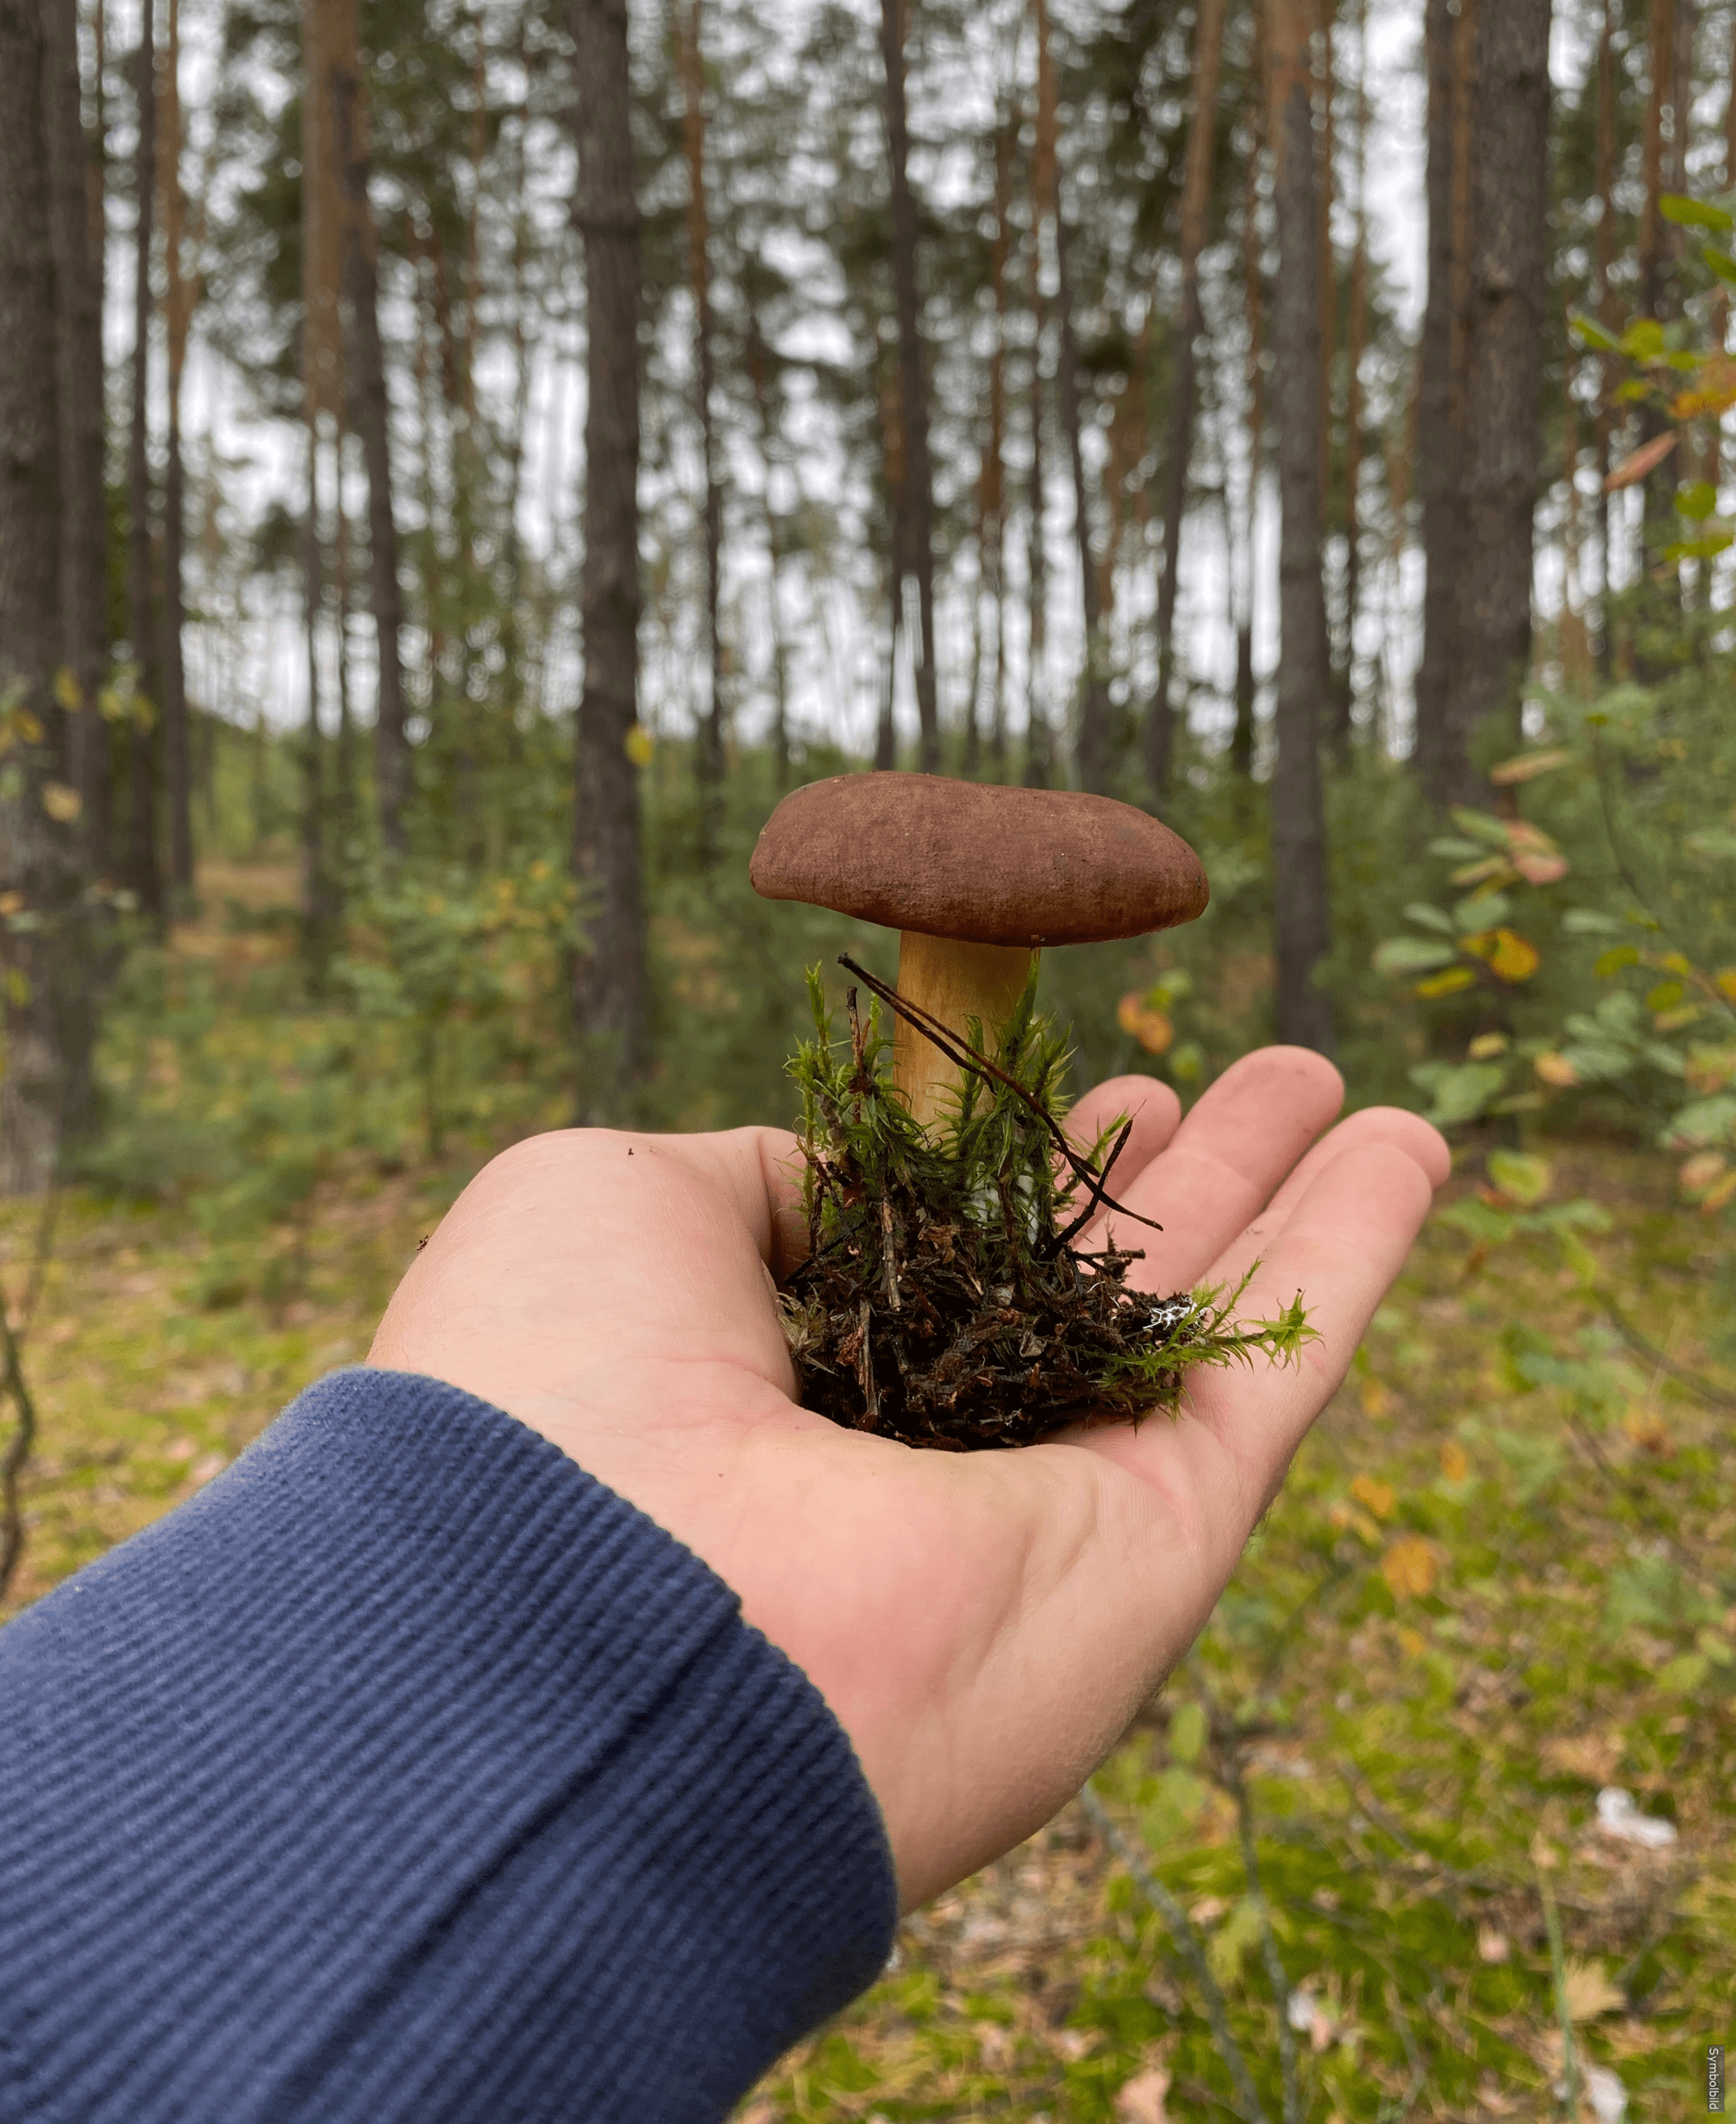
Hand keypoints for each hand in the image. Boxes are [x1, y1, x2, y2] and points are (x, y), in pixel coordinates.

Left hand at [369, 1047, 1447, 1908]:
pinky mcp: (1152, 1549)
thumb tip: (854, 1189)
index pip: (940, 1264)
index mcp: (777, 1388)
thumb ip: (747, 1185)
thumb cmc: (553, 1385)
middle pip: (1086, 1292)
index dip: (1022, 1170)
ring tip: (1347, 1087)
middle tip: (1254, 1076)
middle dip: (1174, 1183)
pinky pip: (1274, 1372)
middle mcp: (917, 1462)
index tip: (1093, 1093)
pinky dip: (1355, 1254)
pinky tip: (1411, 1149)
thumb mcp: (606, 1208)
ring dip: (1284, 1201)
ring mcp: (1040, 1510)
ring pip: (1197, 1322)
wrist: (587, 1628)